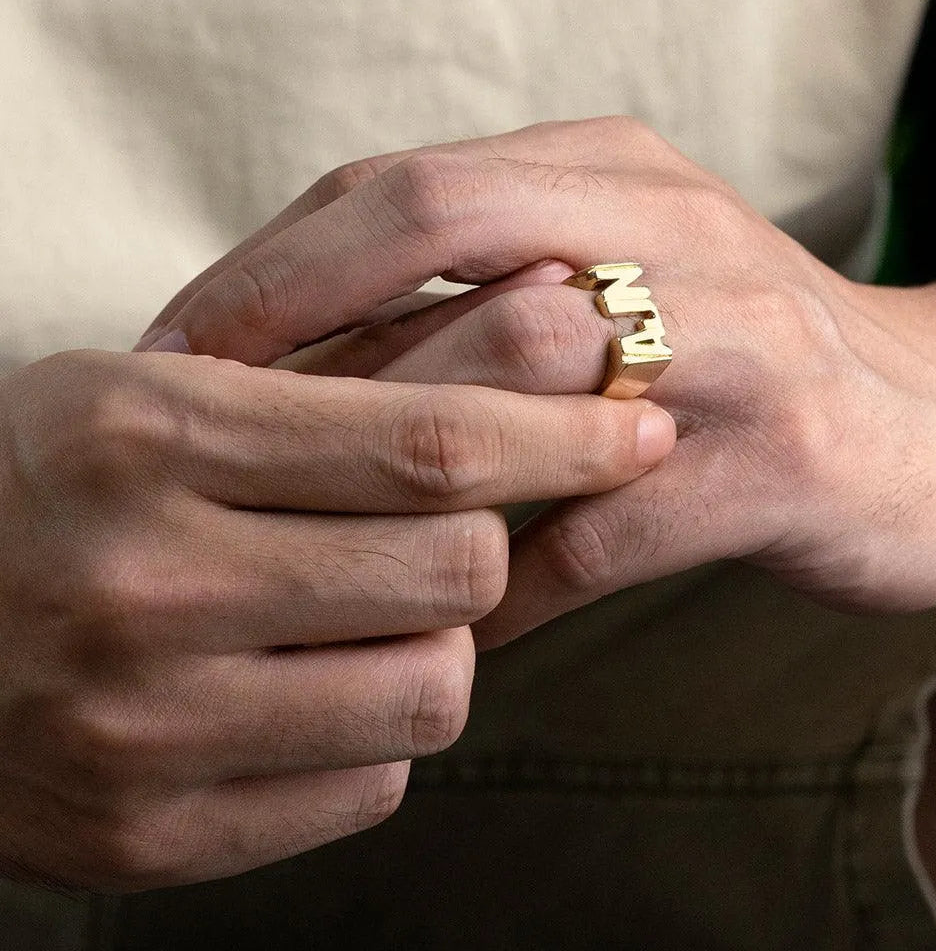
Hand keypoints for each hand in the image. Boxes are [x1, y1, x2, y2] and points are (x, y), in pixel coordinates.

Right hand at [0, 347, 670, 889]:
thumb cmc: (55, 483)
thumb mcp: (163, 392)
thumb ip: (337, 377)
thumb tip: (537, 339)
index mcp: (145, 434)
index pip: (425, 439)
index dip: (562, 430)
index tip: (638, 422)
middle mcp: (141, 583)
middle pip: (455, 567)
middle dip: (494, 539)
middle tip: (464, 521)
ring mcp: (142, 726)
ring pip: (432, 690)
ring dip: (441, 641)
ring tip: (375, 608)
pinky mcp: (152, 834)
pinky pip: (369, 786)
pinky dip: (378, 731)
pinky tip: (319, 686)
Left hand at [138, 116, 935, 647]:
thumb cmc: (744, 356)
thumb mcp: (623, 275)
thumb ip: (491, 290)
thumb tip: (312, 360)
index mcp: (614, 171)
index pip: (405, 184)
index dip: (275, 262)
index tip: (181, 345)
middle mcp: (671, 229)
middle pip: (444, 230)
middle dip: (293, 321)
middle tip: (196, 418)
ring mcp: (731, 341)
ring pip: (517, 378)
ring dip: (390, 461)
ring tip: (302, 526)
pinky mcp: (778, 464)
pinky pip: (598, 536)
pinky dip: (505, 589)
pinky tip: (451, 631)